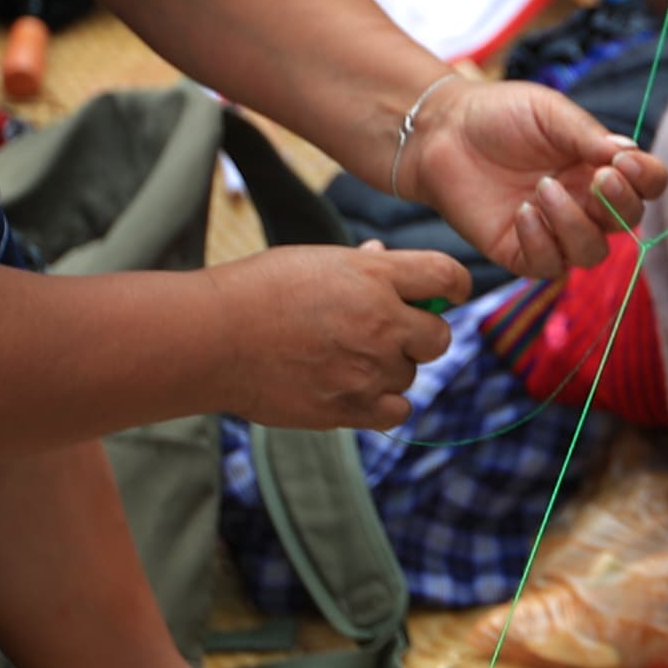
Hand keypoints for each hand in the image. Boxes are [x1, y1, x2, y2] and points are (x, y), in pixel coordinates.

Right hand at [210, 243, 460, 429]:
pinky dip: (383, 404)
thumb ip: (360, 265)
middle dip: (420, 335)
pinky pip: (397, 411)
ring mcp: (368, 369)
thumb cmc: (256, 291)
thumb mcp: (315, 261)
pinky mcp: (350, 408)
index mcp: (375, 276)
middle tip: (387, 333)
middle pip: (439, 337)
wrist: (213, 340)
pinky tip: (355, 390)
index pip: (448, 277)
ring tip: (346, 358)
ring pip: (411, 376)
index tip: (446, 294)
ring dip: (391, 370)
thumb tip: (384, 255)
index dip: (454, 286)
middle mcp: (382, 322)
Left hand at [406, 75, 666, 280]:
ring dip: (575, 224)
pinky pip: (548, 266)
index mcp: (599, 166)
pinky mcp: (520, 252)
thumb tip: (628, 153)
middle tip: (596, 177)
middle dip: (618, 204)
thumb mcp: (548, 111)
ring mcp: (554, 230)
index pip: (646, 185)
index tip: (623, 162)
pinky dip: (541, 242)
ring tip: (543, 189)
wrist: (442, 131)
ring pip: (591, 252)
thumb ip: (588, 134)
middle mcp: (584, 202)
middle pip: (627, 223)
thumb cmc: (499, 114)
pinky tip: (522, 212)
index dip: (646, 179)